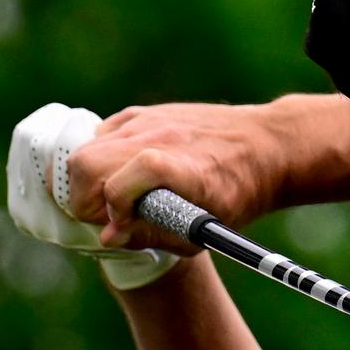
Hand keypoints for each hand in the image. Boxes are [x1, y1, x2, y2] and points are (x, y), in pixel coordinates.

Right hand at [63, 101, 290, 255]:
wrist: (267, 146)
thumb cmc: (240, 193)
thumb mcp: (208, 230)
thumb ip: (155, 235)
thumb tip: (109, 237)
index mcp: (183, 171)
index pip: (118, 185)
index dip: (111, 211)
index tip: (120, 227)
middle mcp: (161, 140)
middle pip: (86, 165)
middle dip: (83, 198)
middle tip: (104, 216)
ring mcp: (148, 122)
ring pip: (86, 148)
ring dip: (86, 178)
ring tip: (109, 197)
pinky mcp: (142, 113)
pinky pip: (100, 135)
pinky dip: (99, 156)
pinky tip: (121, 172)